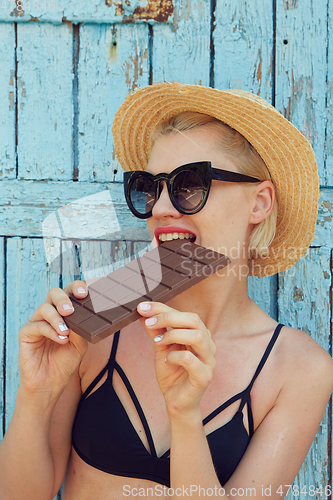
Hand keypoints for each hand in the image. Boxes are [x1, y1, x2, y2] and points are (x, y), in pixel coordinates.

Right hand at [18, 281, 87, 395]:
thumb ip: (81, 329)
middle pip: (53, 293)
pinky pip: (37, 325)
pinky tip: (60, 339)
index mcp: (64, 313)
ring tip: (66, 330)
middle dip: (63, 298)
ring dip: (57, 317)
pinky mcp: (26, 333)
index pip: (69, 294)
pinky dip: (50, 331)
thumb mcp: (80, 344)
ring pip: (44, 308)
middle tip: (71, 309)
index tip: (85, 292)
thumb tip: (86, 315)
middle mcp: (50, 314)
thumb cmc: (65, 362)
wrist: (50, 384)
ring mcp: (37, 322)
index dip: (76, 288)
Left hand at [137, 302, 215, 418]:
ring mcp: (209, 361)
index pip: (185, 314)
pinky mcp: (204, 376)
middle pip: (194, 320)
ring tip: (158, 342)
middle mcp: (208, 345)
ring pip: (196, 336)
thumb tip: (143, 313)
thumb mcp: (161, 348)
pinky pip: (190, 359)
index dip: (163, 308)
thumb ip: (155, 331)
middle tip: (149, 322)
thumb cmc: (171, 373)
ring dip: (173, 335)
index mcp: (200, 335)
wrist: (176, 402)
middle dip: (168, 317)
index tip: (143, 308)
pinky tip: (167, 360)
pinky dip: (174, 356)